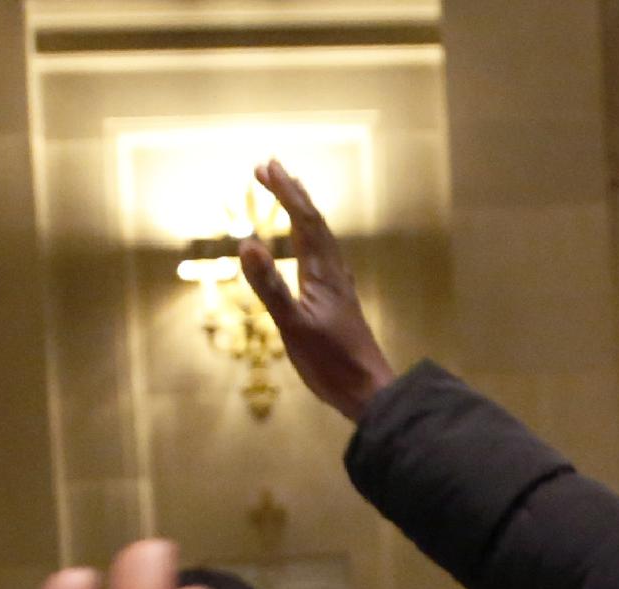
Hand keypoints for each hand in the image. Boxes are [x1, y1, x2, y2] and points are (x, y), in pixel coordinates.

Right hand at [244, 159, 397, 422]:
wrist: (370, 391)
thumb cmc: (331, 362)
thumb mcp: (293, 326)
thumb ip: (270, 286)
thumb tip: (248, 244)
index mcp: (323, 273)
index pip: (303, 221)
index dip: (285, 193)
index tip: (264, 167)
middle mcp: (334, 273)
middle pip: (314, 223)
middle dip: (291, 193)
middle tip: (270, 167)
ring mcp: (338, 287)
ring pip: (321, 239)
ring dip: (302, 213)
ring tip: (290, 193)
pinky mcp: (339, 302)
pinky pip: (323, 257)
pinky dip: (310, 239)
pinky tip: (311, 247)